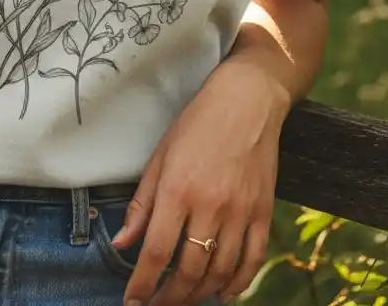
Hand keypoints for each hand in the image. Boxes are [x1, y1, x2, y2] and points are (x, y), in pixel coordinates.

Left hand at [114, 59, 287, 304]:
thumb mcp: (159, 157)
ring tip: (185, 300)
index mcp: (177, 190)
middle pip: (189, 270)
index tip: (133, 301)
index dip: (142, 284)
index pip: (156, 252)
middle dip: (170, 297)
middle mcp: (210, 206)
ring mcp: (241, 212)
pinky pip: (253, 260)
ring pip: (221, 272)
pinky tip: (224, 293)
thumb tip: (123, 243)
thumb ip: (142, 204)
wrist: (246, 102)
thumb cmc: (197, 124)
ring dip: (201, 295)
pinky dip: (238, 284)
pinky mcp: (264, 212)